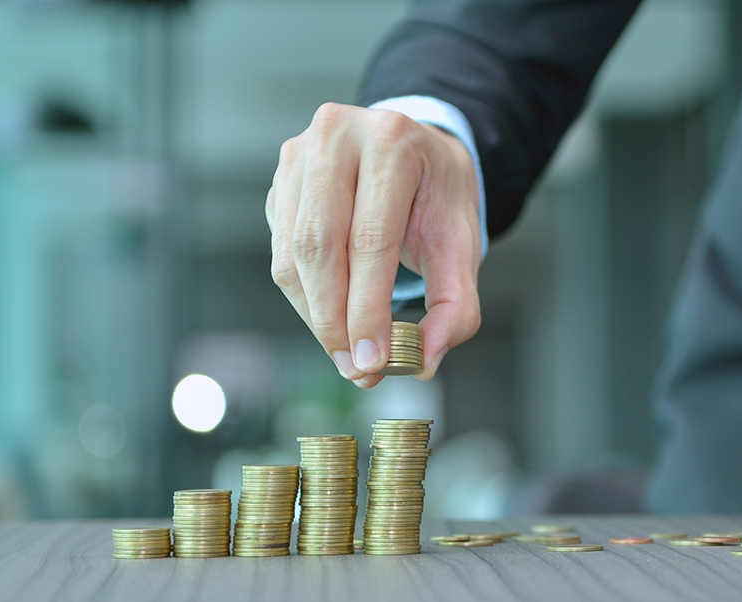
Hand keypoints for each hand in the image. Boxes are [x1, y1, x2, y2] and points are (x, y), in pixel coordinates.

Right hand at [265, 102, 481, 387]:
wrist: (417, 152)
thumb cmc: (437, 196)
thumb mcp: (461, 243)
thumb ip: (455, 304)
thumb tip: (425, 360)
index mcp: (392, 142)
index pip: (371, 239)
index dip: (367, 308)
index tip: (372, 361)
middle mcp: (337, 137)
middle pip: (320, 245)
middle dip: (335, 319)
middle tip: (356, 367)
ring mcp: (299, 155)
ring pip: (292, 253)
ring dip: (316, 315)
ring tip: (347, 352)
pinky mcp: (279, 181)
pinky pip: (281, 251)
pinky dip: (305, 297)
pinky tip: (333, 316)